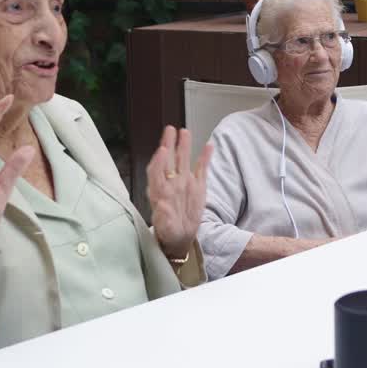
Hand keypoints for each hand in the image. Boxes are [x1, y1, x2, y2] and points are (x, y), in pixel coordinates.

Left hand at [146, 126, 212, 259]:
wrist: (181, 237)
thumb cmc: (169, 232)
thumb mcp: (165, 228)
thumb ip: (164, 217)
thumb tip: (161, 206)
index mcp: (160, 193)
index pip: (157, 173)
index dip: (159, 161)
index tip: (163, 150)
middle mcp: (171, 184)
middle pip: (168, 161)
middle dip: (168, 144)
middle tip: (170, 130)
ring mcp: (184, 183)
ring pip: (183, 160)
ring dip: (184, 146)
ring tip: (185, 132)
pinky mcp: (197, 186)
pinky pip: (201, 169)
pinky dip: (205, 158)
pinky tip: (209, 146)